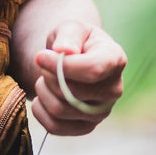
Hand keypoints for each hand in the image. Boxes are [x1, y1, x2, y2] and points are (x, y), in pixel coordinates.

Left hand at [30, 19, 126, 135]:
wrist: (74, 59)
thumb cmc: (74, 40)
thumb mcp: (71, 28)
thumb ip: (68, 36)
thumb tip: (63, 50)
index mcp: (115, 59)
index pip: (92, 70)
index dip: (61, 66)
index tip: (40, 56)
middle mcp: (114, 89)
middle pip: (71, 91)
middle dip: (48, 75)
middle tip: (45, 64)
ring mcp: (102, 111)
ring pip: (60, 109)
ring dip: (42, 91)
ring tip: (45, 77)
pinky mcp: (87, 126)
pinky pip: (55, 127)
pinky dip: (40, 111)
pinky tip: (42, 96)